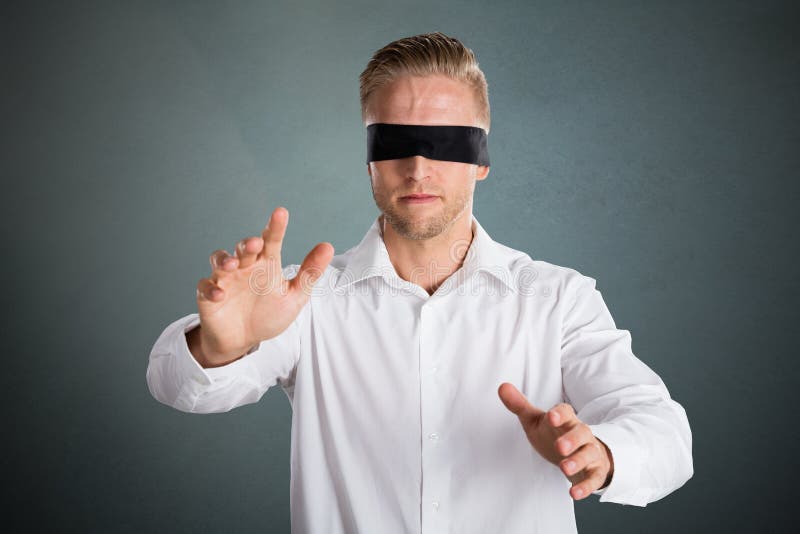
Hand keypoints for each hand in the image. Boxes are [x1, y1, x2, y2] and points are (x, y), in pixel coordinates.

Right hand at [192, 206, 333, 366]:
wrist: (243, 340)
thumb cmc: (268, 314)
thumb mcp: (293, 296)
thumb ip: (309, 273)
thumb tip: (328, 246)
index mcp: (266, 264)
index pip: (271, 241)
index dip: (275, 227)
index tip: (281, 213)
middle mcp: (245, 267)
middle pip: (243, 248)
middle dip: (248, 244)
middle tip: (256, 243)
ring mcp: (225, 280)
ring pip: (219, 260)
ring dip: (224, 259)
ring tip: (233, 264)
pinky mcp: (209, 296)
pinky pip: (205, 287)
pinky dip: (211, 289)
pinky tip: (220, 295)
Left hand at [497, 382, 613, 499]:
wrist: (580, 453)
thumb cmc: (554, 433)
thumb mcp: (535, 420)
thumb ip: (519, 405)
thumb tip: (502, 387)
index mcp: (566, 419)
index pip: (566, 412)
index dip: (560, 414)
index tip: (551, 417)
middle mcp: (581, 434)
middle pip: (582, 433)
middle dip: (572, 439)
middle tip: (560, 447)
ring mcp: (589, 452)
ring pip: (589, 454)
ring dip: (578, 461)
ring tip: (564, 468)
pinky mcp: (594, 471)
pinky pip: (594, 478)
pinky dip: (586, 486)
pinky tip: (574, 493)